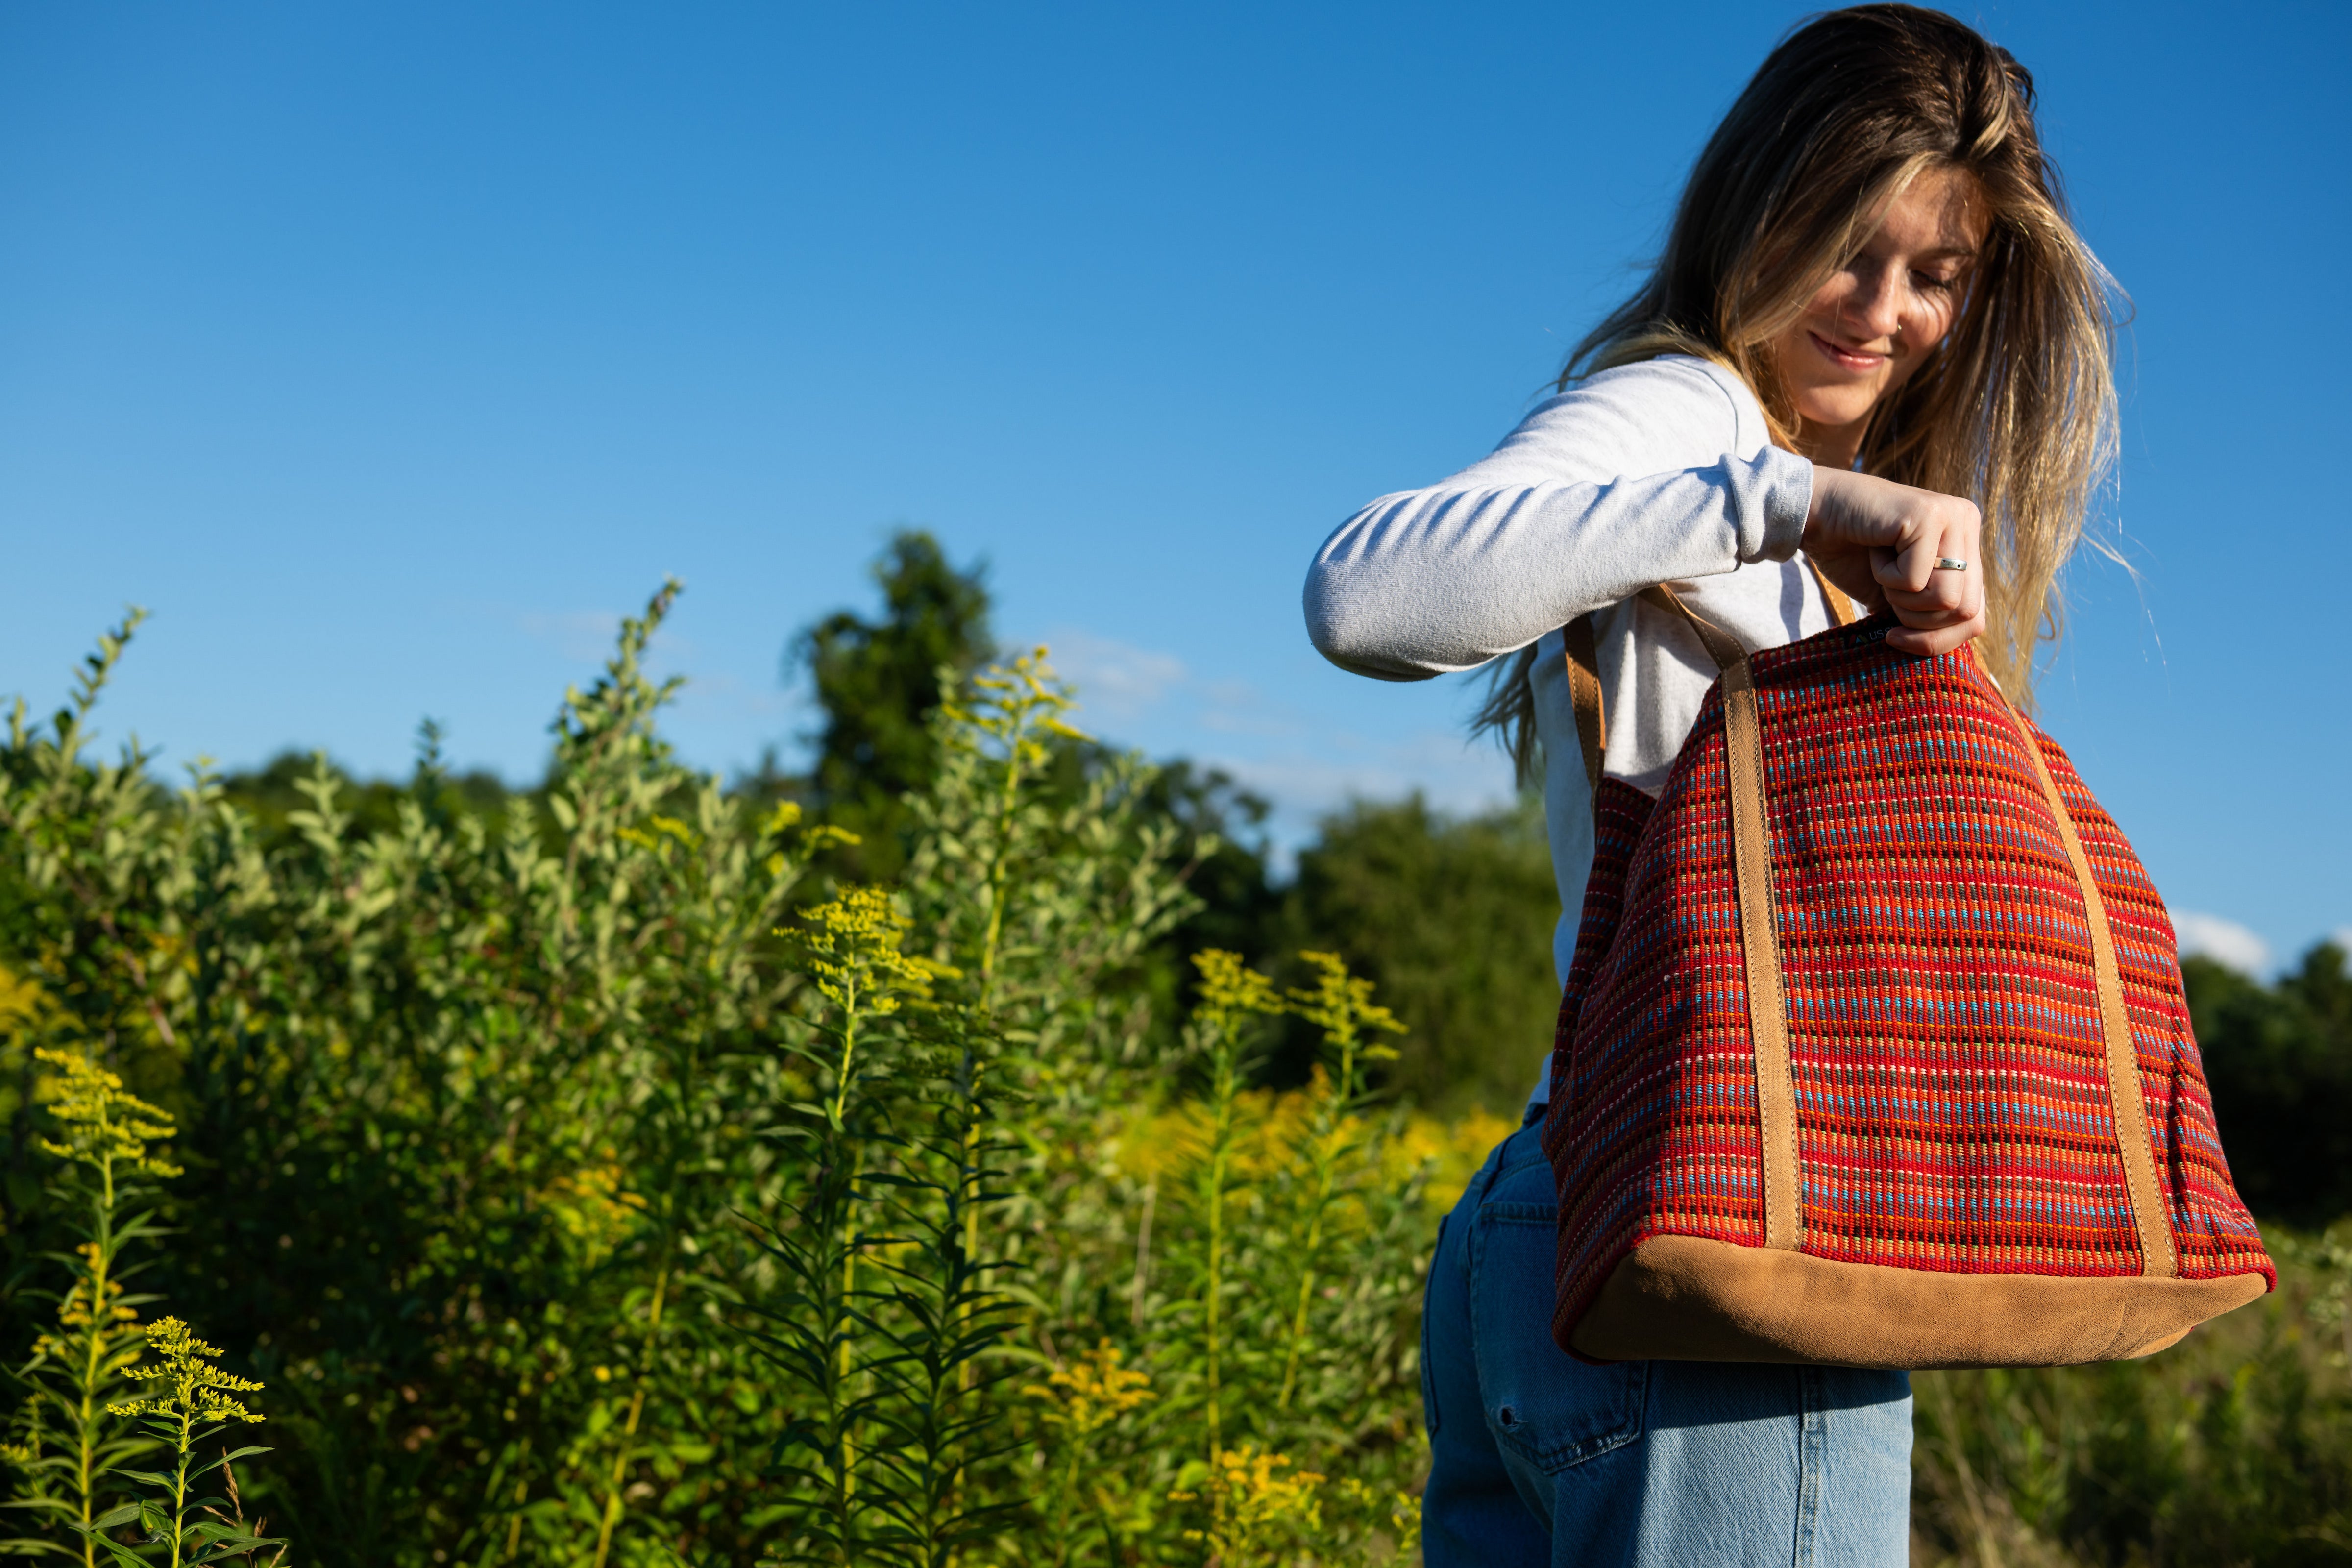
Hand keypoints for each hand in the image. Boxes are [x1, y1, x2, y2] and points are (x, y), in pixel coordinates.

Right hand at [1801, 466, 1985, 655]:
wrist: (1816, 513)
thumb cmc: (1851, 553)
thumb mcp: (1897, 594)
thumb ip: (1928, 613)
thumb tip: (1943, 651)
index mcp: (1966, 544)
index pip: (1975, 614)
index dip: (1937, 640)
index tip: (1896, 638)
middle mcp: (1968, 523)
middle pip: (1965, 610)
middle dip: (1918, 622)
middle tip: (1887, 599)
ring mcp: (1953, 516)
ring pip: (1946, 597)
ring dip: (1902, 598)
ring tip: (1883, 571)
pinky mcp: (1929, 515)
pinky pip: (1915, 579)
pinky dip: (1885, 576)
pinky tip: (1875, 551)